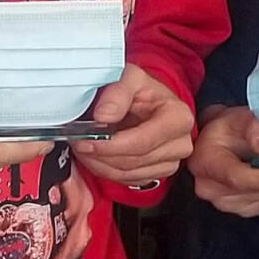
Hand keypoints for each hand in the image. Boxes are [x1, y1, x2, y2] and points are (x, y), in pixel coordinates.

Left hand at [72, 63, 193, 184]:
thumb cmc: (141, 89)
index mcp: (179, 118)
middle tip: (78, 141)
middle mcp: (180, 143)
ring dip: (99, 163)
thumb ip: (118, 92)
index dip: (111, 145)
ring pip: (126, 174)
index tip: (86, 140)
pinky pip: (126, 180)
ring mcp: (171, 161)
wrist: (146, 101)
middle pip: (133, 161)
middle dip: (100, 154)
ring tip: (84, 146)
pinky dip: (106, 170)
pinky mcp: (158, 173)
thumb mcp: (130, 78)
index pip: (142, 142)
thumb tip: (104, 116)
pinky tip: (97, 154)